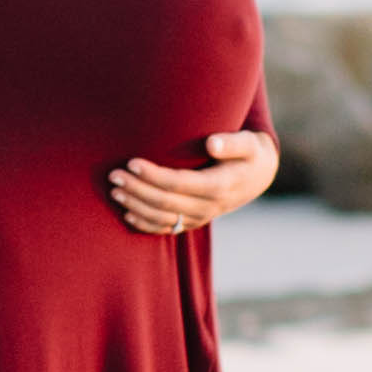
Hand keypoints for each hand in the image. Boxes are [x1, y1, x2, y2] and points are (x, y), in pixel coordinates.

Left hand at [105, 128, 276, 236]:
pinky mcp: (194, 221)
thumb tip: (212, 143)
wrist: (258, 176)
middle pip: (166, 202)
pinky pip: (168, 228)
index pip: (180, 184)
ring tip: (114, 192)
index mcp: (220, 186)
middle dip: (137, 190)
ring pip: (163, 218)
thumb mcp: (249, 144)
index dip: (154, 175)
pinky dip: (146, 224)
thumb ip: (233, 143)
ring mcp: (201, 216)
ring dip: (136, 206)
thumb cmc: (249, 153)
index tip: (132, 162)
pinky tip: (127, 215)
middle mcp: (209, 206)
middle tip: (114, 175)